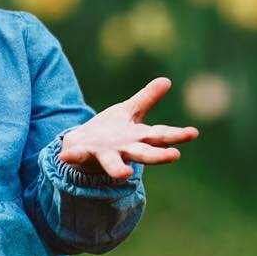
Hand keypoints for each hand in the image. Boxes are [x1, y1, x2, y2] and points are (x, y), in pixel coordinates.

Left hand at [59, 77, 198, 180]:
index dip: (176, 134)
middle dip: (158, 155)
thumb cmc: (111, 130)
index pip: (160, 134)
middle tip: (175, 156)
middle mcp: (125, 149)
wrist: (83, 144)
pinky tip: (64, 157)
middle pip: (144, 153)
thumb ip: (147, 98)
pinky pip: (78, 157)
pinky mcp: (85, 155)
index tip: (193, 133)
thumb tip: (167, 80)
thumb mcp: (129, 111)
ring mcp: (106, 154)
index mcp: (137, 137)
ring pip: (114, 163)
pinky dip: (72, 157)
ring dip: (117, 169)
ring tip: (123, 175)